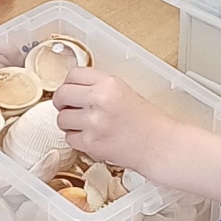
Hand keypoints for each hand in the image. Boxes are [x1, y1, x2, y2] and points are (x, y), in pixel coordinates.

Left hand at [55, 68, 173, 178]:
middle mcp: (99, 99)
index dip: (69, 83)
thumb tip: (73, 90)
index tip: (70, 91)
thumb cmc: (147, 122)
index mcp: (109, 83)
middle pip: (61, 94)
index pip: (73, 74)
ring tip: (85, 126)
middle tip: (68, 108)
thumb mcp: (124, 92)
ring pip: (61, 119)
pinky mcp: (90, 143)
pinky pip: (69, 138)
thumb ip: (99, 87)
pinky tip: (92, 138)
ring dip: (69, 123)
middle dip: (62, 102)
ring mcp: (93, 122)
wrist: (159, 145)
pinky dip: (77, 140)